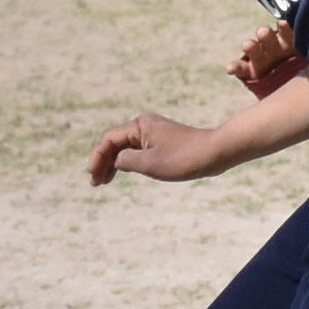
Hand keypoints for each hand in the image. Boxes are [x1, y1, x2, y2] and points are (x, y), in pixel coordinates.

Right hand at [89, 113, 222, 185]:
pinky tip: (121, 173)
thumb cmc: (184, 158)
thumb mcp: (150, 163)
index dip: (97, 157)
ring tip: (104, 181)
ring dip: (114, 163)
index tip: (92, 175)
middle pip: (115, 143)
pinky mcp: (162, 141)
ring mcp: (154, 133)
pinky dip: (128, 162)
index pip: (109, 139)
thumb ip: (126, 161)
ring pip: (126, 148)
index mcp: (140, 125)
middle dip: (103, 162)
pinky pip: (138, 150)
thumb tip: (116, 160)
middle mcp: (145, 125)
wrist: (215, 153)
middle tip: (95, 183)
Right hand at [228, 20, 300, 95]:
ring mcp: (262, 59)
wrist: (301, 98)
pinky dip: (235, 67)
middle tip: (264, 32)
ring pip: (254, 49)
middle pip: (269, 37)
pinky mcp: (251, 72)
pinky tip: (229, 69)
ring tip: (248, 45)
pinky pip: (241, 68)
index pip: (289, 31)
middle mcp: (275, 47)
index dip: (286, 27)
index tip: (283, 23)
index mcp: (293, 42)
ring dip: (251, 46)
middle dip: (266, 34)